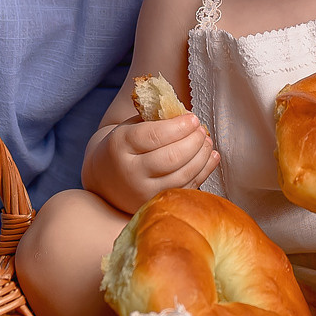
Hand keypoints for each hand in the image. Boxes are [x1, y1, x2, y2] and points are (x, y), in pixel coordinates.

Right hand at [82, 114, 220, 214]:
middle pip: (171, 157)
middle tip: (201, 130)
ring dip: (201, 156)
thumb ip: (155, 118)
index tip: (193, 118)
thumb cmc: (124, 147)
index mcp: (120, 145)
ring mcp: (144, 192)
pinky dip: (204, 171)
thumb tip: (186, 113)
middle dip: (193, 141)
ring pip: (182, 175)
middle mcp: (131, 172)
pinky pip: (186, 188)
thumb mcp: (130, 127)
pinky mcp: (156, 202)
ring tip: (206, 141)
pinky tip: (210, 157)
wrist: (105, 180)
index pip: (154, 136)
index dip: (179, 127)